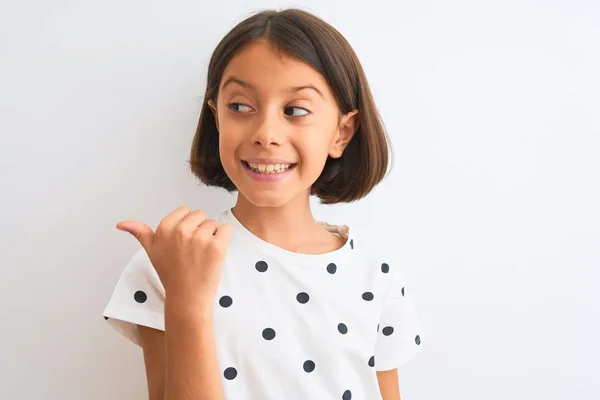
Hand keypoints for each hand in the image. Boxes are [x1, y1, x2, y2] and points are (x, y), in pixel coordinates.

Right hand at [115, 206, 231, 303]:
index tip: (184, 244)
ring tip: (203, 255)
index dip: (188, 226)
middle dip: (200, 230)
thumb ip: (140, 233)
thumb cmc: (171, 275)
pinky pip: (227, 229)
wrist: (187, 298)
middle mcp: (180, 230)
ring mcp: (199, 238)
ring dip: (213, 236)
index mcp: (164, 228)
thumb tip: (120, 223)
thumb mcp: (152, 252)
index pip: (185, 211)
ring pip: (214, 223)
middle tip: (194, 251)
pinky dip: (225, 239)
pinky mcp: (216, 246)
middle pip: (201, 215)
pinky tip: (215, 254)